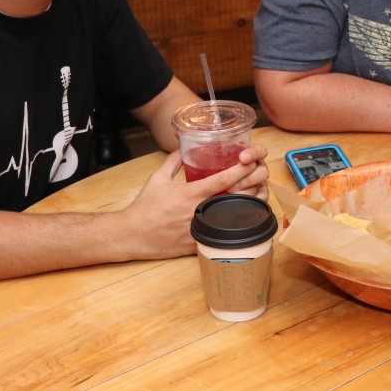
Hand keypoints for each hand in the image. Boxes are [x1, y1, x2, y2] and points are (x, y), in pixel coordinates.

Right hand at [118, 146, 268, 258]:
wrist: (132, 235)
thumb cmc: (145, 206)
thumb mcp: (158, 178)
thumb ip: (173, 161)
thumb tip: (183, 146)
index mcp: (191, 194)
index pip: (222, 179)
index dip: (240, 170)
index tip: (251, 162)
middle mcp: (198, 212)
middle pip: (234, 198)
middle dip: (250, 187)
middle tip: (258, 178)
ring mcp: (200, 229)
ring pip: (231, 218)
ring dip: (246, 206)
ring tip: (255, 196)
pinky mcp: (198, 244)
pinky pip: (221, 235)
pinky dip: (232, 226)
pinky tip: (241, 218)